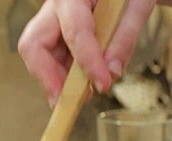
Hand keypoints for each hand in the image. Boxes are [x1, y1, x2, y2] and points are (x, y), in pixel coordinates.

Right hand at [18, 0, 156, 106]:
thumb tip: (112, 73)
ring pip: (37, 56)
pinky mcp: (53, 36)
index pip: (75, 32)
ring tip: (80, 93)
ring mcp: (50, 22)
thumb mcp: (138, 6)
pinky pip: (50, 60)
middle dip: (47, 77)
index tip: (103, 85)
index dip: (88, 62)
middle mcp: (53, 8)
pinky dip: (62, 76)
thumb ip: (125, 37)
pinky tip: (80, 82)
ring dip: (55, 80)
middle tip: (65, 100)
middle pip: (34, 45)